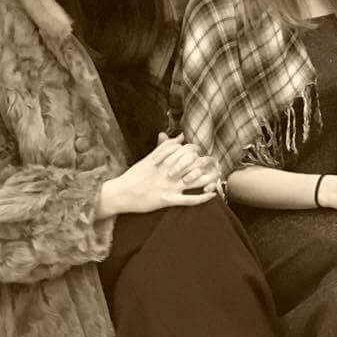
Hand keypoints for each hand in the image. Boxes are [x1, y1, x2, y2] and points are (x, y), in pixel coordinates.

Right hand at [99, 132, 218, 217]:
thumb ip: (165, 147)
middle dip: (205, 161)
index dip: (195, 149)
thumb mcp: (148, 159)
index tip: (199, 151)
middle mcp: (167, 172)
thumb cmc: (134, 176)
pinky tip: (212, 195)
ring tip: (216, 175)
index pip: (185, 150)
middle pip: (193, 162)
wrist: (119, 194)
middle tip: (213, 161)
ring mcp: (168, 186)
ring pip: (194, 179)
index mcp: (163, 160)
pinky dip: (202, 198)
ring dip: (208, 177)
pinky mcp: (167, 200)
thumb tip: (180, 136)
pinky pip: (188, 200)